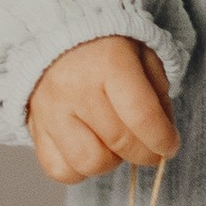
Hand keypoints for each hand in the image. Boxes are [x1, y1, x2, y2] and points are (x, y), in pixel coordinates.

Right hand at [26, 36, 179, 184]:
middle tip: (150, 148)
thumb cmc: (106, 46)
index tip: (170, 146)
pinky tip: (90, 148)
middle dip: (144, 153)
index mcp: (109, 62)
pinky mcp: (34, 128)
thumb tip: (163, 136)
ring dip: (111, 161)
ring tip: (115, 143)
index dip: (162, 139)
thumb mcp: (142, 54)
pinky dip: (80, 169)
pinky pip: (59, 170)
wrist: (55, 35)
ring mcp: (50, 111)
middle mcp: (76, 88)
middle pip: (119, 142)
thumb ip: (157, 93)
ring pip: (89, 163)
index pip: (141, 116)